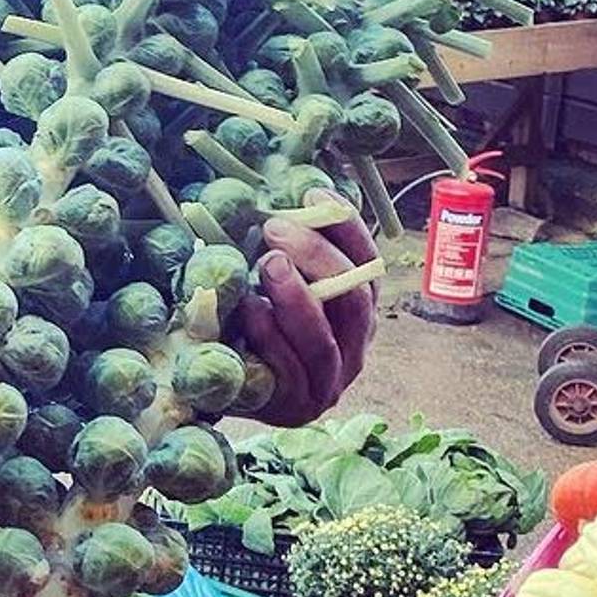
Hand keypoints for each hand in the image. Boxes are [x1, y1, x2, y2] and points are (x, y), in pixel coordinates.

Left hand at [236, 195, 379, 426]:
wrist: (228, 383)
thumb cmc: (255, 318)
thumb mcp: (275, 278)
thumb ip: (287, 247)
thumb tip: (284, 190)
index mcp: (358, 308)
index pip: (368, 263)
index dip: (346, 226)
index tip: (314, 191)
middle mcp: (354, 344)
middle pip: (353, 299)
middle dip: (318, 258)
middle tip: (276, 227)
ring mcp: (329, 381)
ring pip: (323, 340)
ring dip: (296, 298)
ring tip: (268, 263)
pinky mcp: (297, 406)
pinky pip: (288, 370)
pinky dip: (268, 336)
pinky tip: (249, 309)